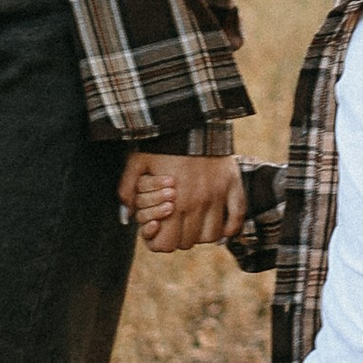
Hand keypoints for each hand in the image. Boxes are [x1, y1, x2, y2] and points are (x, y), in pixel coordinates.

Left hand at [123, 153, 245, 253]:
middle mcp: (197, 203)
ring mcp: (218, 195)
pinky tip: (221, 228)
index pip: (167, 245)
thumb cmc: (162, 142)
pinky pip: (237, 217)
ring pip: (211, 236)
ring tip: (194, 222)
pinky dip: (230, 228)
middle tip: (174, 224)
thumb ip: (127, 191)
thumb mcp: (137, 163)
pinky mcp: (233, 185)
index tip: (158, 231)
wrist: (192, 118)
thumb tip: (125, 217)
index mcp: (173, 203)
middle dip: (178, 237)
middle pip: (188, 243)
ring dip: (201, 234)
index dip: (159, 243)